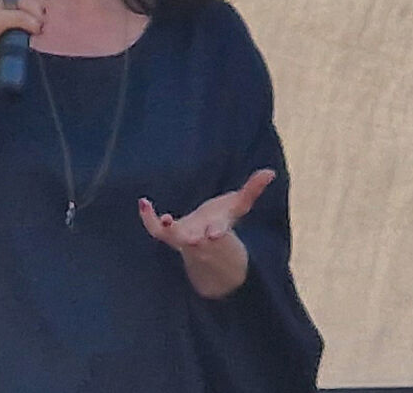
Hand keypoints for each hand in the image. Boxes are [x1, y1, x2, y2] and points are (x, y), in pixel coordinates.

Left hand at [138, 169, 275, 250]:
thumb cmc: (223, 218)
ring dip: (165, 228)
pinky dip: (148, 218)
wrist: (204, 240)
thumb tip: (270, 172)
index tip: (214, 235)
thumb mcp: (239, 206)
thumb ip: (252, 189)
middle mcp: (199, 236)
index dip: (216, 233)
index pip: (218, 233)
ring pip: (173, 236)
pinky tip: (143, 202)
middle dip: (192, 240)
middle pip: (195, 241)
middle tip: (188, 238)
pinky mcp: (168, 233)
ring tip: (159, 215)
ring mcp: (181, 236)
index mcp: (216, 229)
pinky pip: (154, 229)